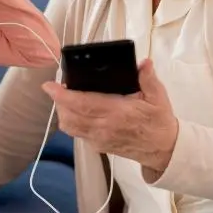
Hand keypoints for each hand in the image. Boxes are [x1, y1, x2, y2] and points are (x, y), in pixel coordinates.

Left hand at [41, 59, 179, 177]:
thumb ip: (149, 78)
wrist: (162, 149)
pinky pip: (77, 134)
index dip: (62, 95)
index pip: (83, 103)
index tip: (49, 86)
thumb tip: (144, 63)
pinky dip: (71, 122)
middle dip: (58, 101)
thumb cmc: (159, 122)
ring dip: (62, 112)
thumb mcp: (158, 97)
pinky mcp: (98, 146)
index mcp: (117, 113)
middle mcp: (104, 128)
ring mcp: (99, 139)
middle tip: (57, 87)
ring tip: (64, 98)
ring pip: (70, 126)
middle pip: (70, 115)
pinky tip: (76, 111)